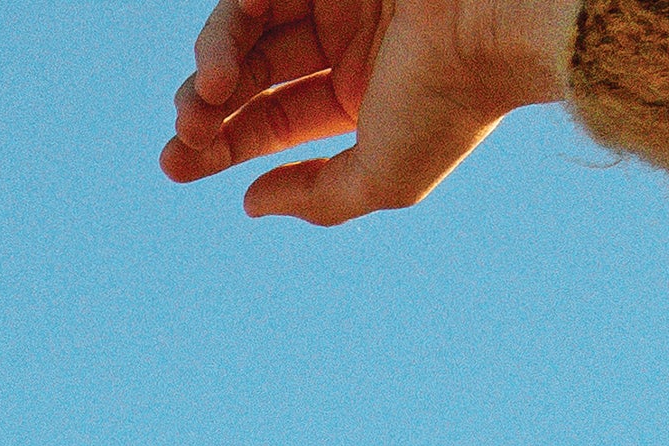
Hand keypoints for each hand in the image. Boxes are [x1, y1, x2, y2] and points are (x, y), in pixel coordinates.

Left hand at [161, 0, 584, 221]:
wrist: (496, 26)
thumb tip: (250, 202)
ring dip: (210, 65)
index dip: (217, 143)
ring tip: (204, 93)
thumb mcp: (383, 178)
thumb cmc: (449, 106)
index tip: (173, 164)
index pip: (270, 122)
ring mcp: (337, 2)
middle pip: (248, 79)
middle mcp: (345, 50)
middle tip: (184, 132)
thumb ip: (318, 197)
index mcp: (360, 101)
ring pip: (245, 33)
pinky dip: (234, 18)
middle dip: (203, 108)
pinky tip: (223, 55)